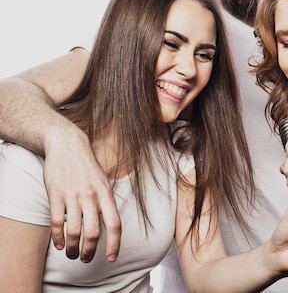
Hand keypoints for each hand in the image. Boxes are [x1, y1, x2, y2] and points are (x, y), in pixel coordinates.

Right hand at [43, 130, 120, 262]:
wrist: (67, 144)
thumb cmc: (87, 165)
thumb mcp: (103, 181)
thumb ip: (106, 201)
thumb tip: (110, 224)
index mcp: (106, 193)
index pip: (114, 224)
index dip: (115, 244)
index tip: (112, 258)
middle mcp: (91, 196)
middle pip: (93, 232)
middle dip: (90, 251)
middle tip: (87, 259)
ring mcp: (73, 195)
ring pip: (74, 231)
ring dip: (73, 248)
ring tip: (72, 254)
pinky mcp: (56, 194)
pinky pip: (57, 222)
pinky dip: (58, 238)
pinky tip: (59, 244)